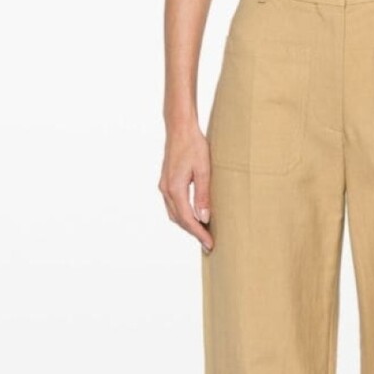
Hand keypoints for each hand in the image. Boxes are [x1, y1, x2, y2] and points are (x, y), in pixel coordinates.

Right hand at [158, 120, 213, 252]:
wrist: (180, 129)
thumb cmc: (194, 146)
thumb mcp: (204, 170)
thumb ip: (203, 195)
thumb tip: (204, 218)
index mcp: (175, 188)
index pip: (187, 219)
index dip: (199, 233)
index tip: (209, 244)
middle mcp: (166, 190)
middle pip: (179, 219)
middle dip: (193, 232)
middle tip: (208, 243)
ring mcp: (164, 186)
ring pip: (174, 214)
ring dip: (187, 225)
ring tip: (203, 232)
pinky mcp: (166, 182)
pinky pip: (173, 205)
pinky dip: (183, 215)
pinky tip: (194, 216)